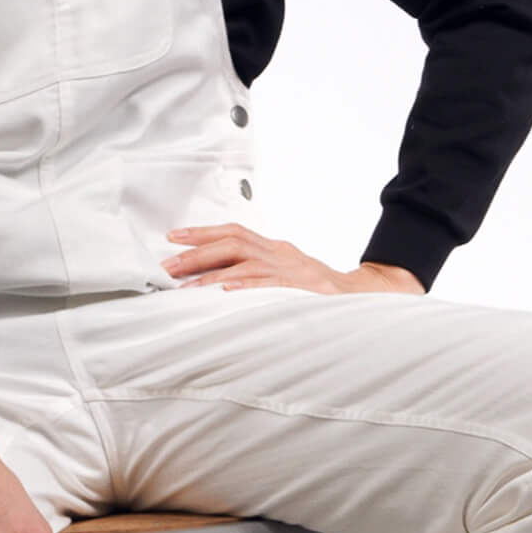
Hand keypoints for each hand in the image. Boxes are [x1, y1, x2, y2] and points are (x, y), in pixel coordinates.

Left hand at [163, 225, 426, 295]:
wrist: (365, 300)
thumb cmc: (320, 295)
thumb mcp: (286, 279)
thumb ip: (256, 277)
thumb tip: (218, 283)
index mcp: (275, 250)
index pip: (233, 233)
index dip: (201, 234)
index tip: (172, 238)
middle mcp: (280, 254)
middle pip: (232, 241)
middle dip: (195, 251)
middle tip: (166, 264)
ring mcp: (291, 270)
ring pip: (243, 260)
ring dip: (209, 270)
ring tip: (183, 281)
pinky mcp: (302, 288)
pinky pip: (268, 283)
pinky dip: (245, 284)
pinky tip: (223, 289)